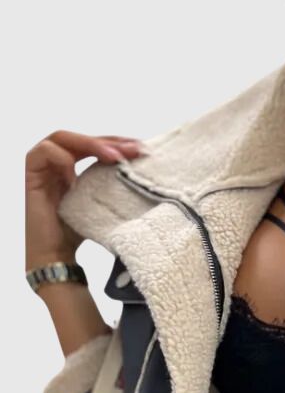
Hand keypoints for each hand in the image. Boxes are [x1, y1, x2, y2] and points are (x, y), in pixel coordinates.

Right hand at [25, 130, 144, 270]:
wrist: (58, 255)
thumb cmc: (79, 232)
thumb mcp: (104, 204)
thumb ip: (114, 185)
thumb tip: (145, 174)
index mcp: (74, 166)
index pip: (94, 143)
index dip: (117, 142)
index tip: (140, 148)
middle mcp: (57, 162)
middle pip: (81, 137)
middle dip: (109, 141)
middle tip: (133, 150)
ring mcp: (43, 167)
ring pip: (62, 138)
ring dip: (89, 144)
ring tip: (113, 159)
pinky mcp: (31, 175)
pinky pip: (44, 153)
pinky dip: (62, 160)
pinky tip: (77, 180)